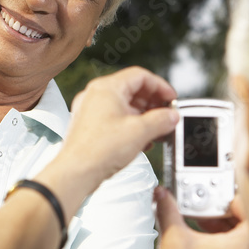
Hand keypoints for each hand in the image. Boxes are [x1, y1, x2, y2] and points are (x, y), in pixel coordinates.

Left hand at [60, 67, 178, 191]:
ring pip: (123, 105)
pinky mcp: (89, 126)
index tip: (170, 98)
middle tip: (166, 114)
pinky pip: (114, 118)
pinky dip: (130, 125)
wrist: (77, 172)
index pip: (140, 76)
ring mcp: (90, 110)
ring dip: (143, 115)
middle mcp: (95, 95)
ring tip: (156, 129)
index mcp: (106, 88)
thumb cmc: (98, 150)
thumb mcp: (140, 132)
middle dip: (153, 103)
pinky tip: (140, 139)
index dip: (160, 86)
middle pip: (132, 89)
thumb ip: (161, 120)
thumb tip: (171, 116)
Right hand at [152, 187, 248, 248]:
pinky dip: (215, 237)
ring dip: (216, 222)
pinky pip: (227, 247)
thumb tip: (162, 194)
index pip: (248, 210)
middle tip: (205, 201)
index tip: (218, 191)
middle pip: (241, 221)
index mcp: (242, 245)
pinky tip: (197, 233)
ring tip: (197, 215)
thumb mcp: (173, 239)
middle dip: (220, 208)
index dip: (231, 196)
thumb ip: (168, 211)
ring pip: (234, 235)